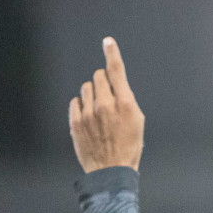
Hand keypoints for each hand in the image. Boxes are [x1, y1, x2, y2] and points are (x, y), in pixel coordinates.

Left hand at [69, 37, 144, 171]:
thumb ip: (126, 99)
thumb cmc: (128, 147)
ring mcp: (88, 113)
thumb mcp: (137, 121)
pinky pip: (75, 102)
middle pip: (98, 76)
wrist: (111, 172)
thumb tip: (115, 85)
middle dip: (103, 82)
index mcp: (124, 103)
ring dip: (92, 94)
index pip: (116, 70)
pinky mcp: (76, 122)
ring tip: (99, 111)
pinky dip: (81, 106)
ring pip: (86, 87)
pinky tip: (89, 118)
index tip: (108, 41)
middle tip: (108, 97)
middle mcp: (105, 105)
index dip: (112, 53)